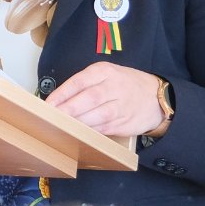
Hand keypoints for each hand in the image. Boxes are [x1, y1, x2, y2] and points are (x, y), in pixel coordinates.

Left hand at [45, 63, 168, 138]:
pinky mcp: (124, 123)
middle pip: (88, 99)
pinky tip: (77, 134)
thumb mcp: (107, 74)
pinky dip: (89, 132)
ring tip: (61, 127)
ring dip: (77, 123)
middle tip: (50, 118)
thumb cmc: (125, 85)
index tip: (47, 104)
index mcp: (105, 71)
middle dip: (68, 110)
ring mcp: (120, 106)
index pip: (79, 81)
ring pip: (96, 116)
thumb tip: (57, 100)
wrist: (157, 97)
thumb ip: (85, 84)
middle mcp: (113, 87)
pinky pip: (103, 128)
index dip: (62, 94)